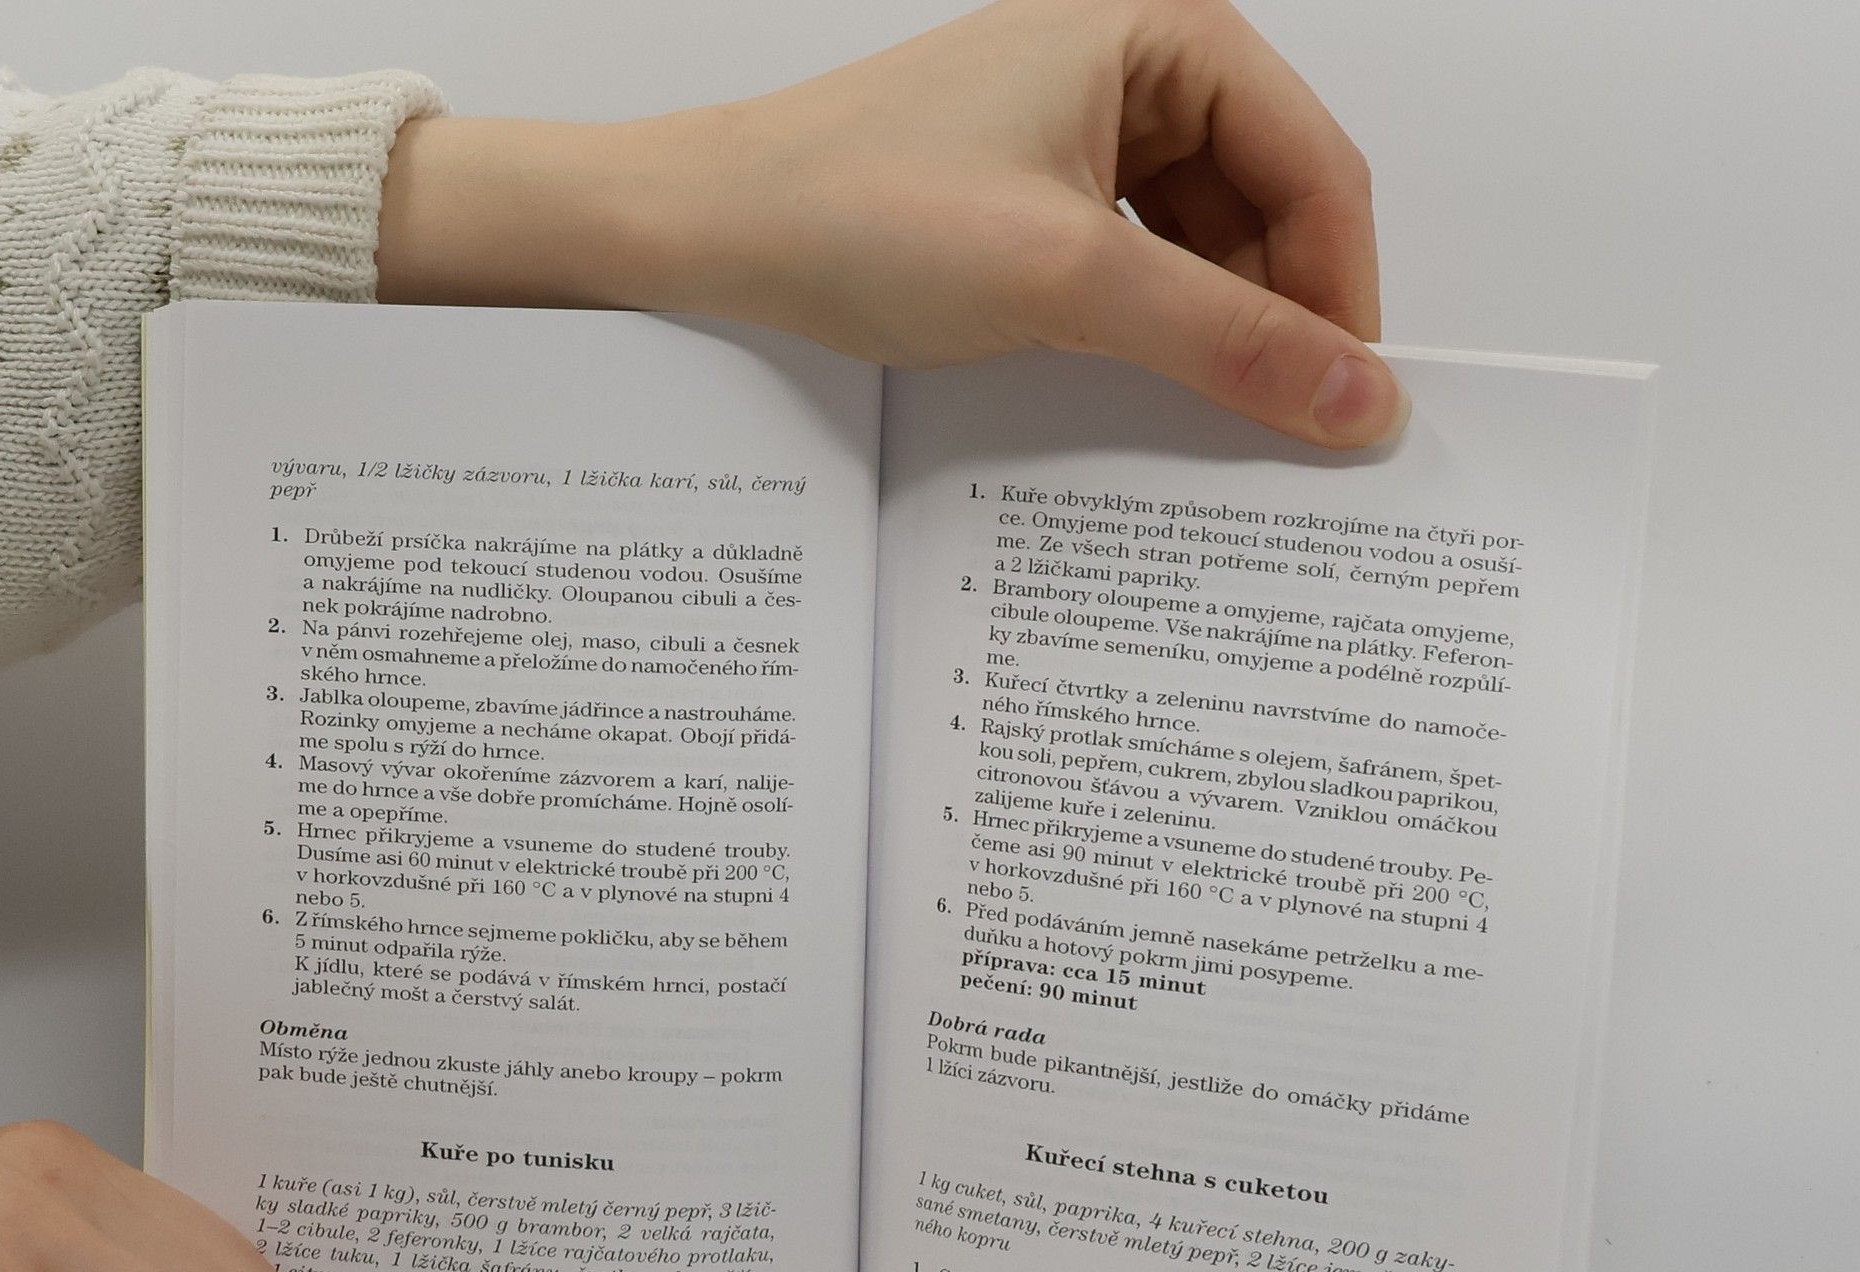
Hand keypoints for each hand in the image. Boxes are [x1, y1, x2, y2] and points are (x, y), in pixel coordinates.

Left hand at [377, 0, 1404, 447]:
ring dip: (1220, 329)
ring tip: (1208, 416)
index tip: (1349, 402)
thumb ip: (1225, 340)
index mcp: (1163, 35)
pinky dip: (1161, 326)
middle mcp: (1137, 68)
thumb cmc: (859, 210)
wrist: (715, 232)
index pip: (1316, 166)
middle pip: (1274, 205)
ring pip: (1213, 243)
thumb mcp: (1068, 280)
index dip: (1342, 290)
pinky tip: (1147, 384)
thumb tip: (1358, 398)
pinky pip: (1147, 262)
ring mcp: (1088, 131)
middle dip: (1283, 314)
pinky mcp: (1046, 193)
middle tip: (1286, 430)